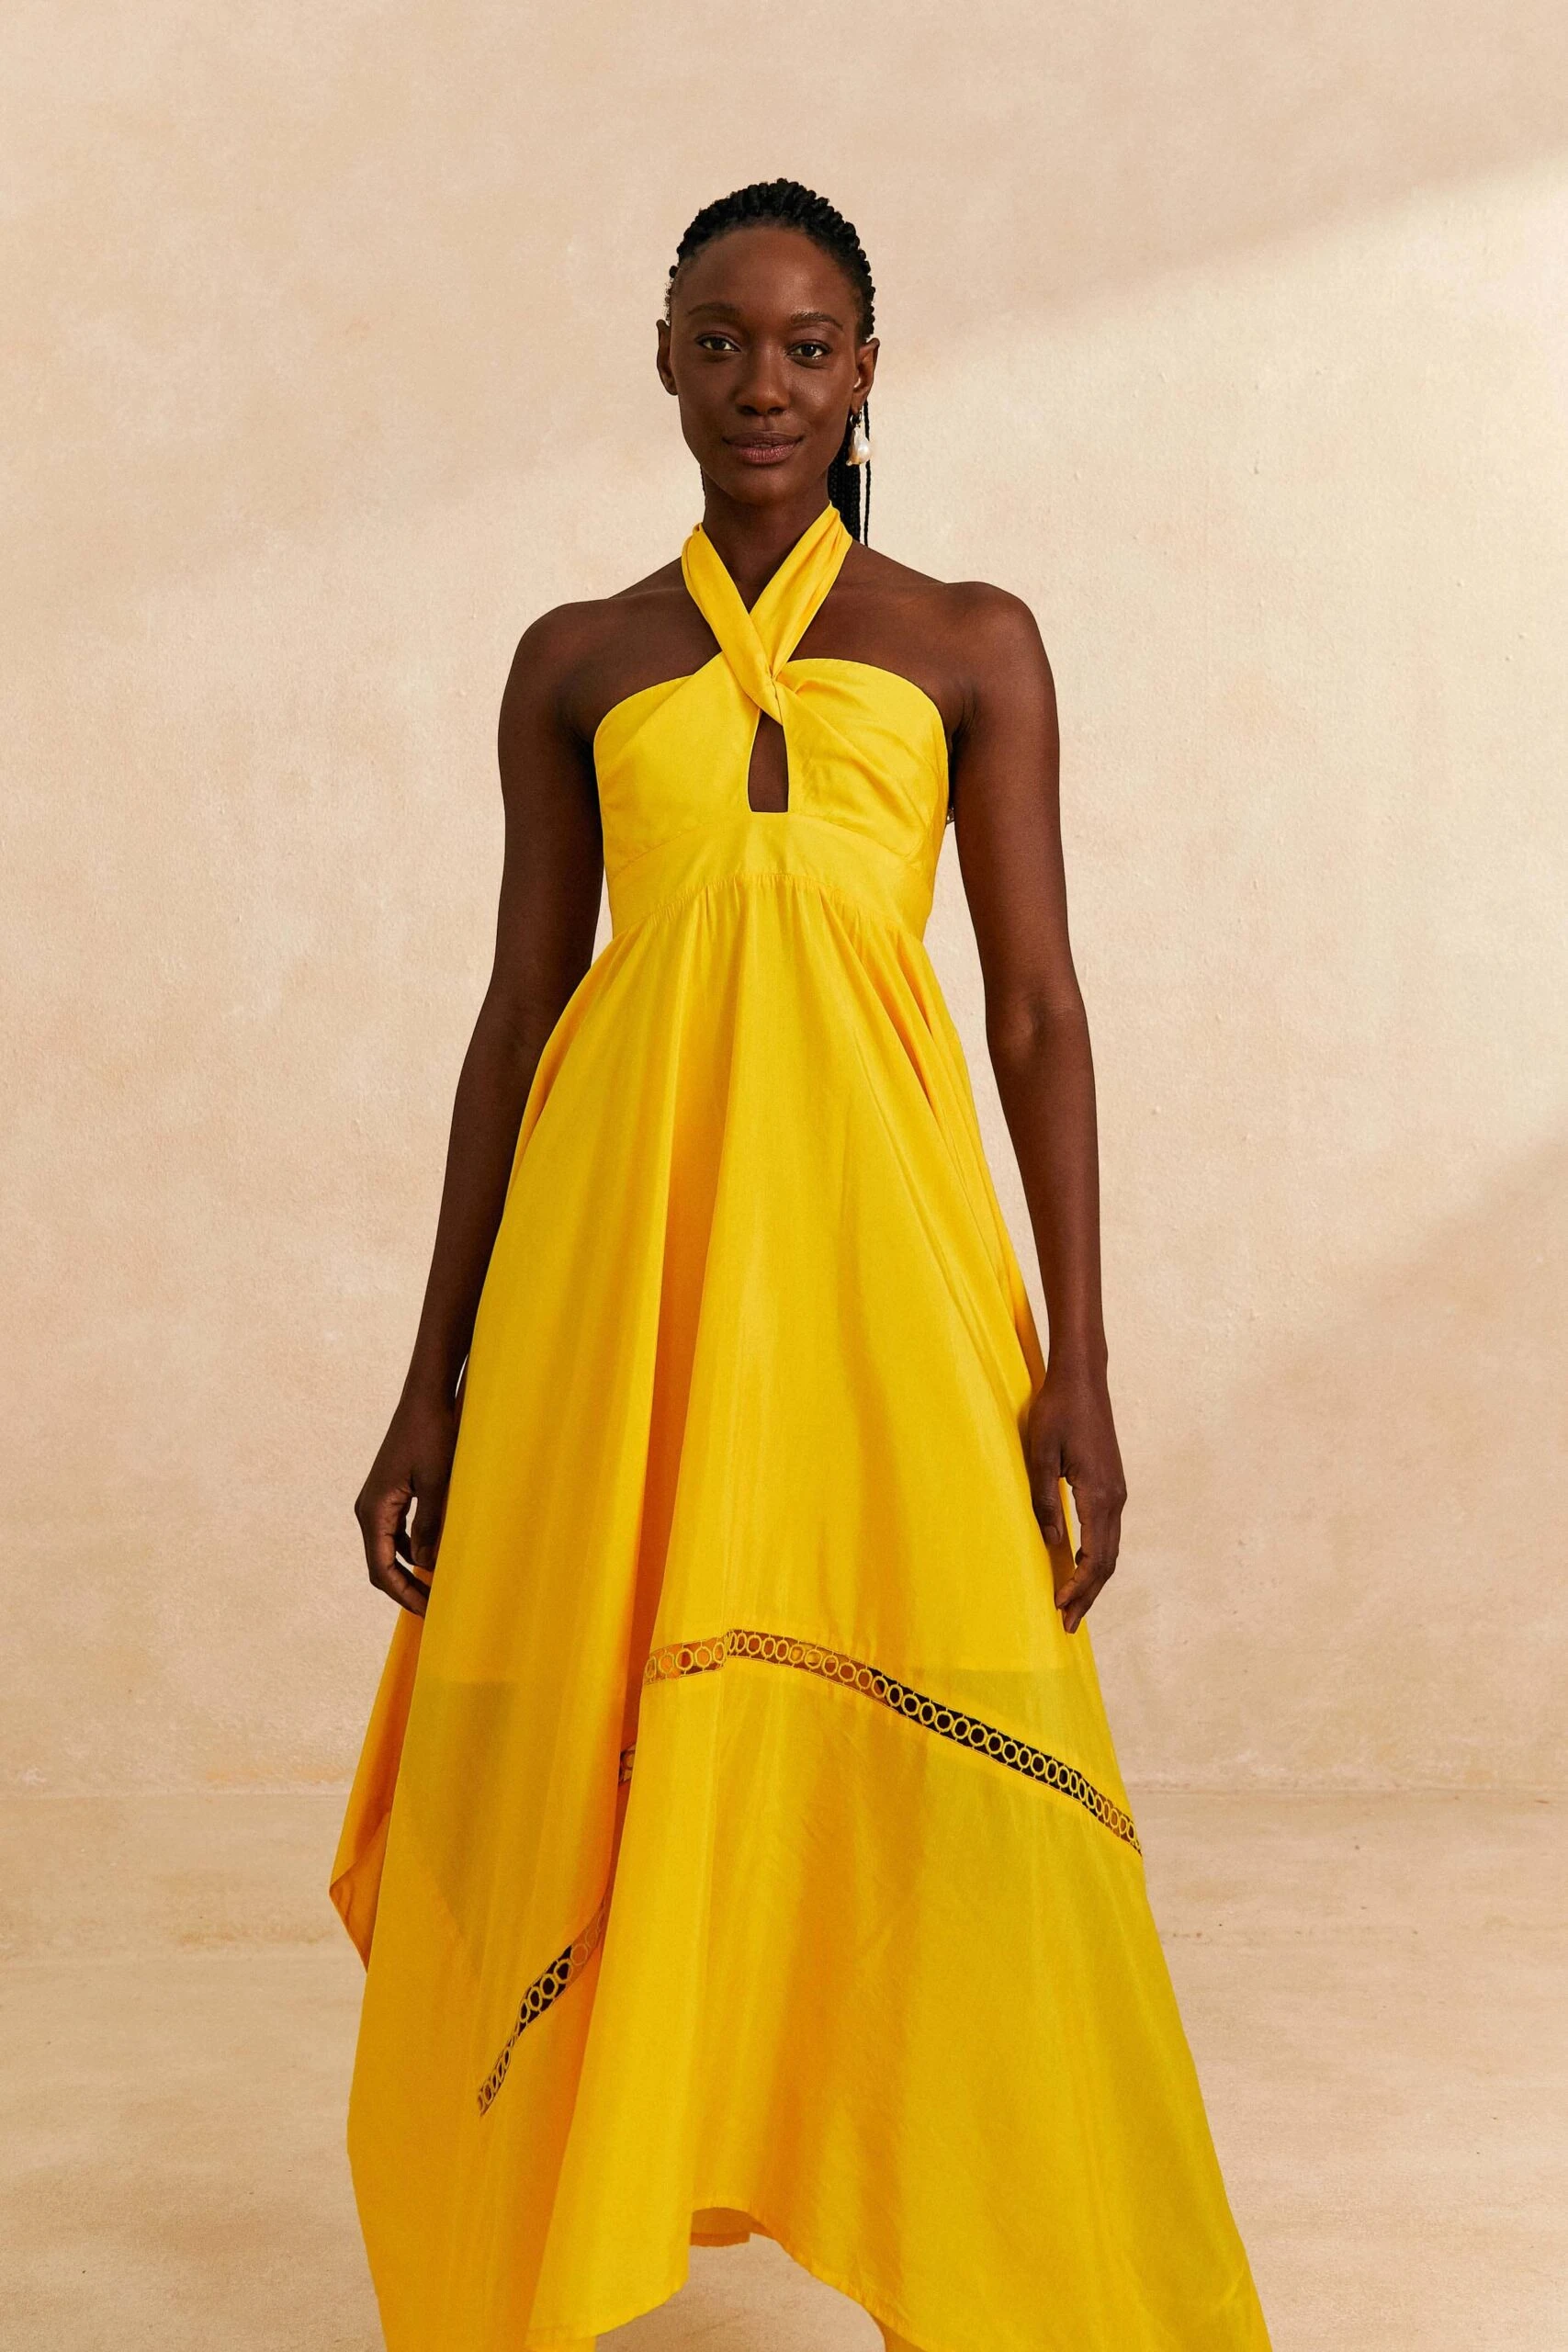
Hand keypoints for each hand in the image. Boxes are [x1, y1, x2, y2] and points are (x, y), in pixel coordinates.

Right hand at [353, 1390, 458, 1616]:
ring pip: (388, 1549)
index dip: (403, 1594)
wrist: (425, 1399)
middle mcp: (368, 1509)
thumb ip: (429, 1526)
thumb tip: (425, 1567)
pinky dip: (411, 1550)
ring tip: (435, 1589)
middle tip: (434, 1609)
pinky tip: (432, 1558)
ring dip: (408, 1571)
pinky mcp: (390, 1492)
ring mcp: (377, 1501)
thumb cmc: (432, 1436)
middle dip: (405, 1589)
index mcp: (373, 1510)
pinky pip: (396, 1531)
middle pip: (380, 1563)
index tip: (427, 1612)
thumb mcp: (436, 1483)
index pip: (381, 1568)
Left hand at [1025, 1363, 1126, 1634]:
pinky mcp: (1111, 1485)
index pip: (1094, 1557)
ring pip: (1111, 1550)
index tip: (1058, 1607)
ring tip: (1073, 1605)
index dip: (1078, 1587)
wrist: (1083, 1378)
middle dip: (1088, 1596)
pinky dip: (1097, 1559)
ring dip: (1093, 1581)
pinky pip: (1108, 1533)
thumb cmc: (1057, 1411)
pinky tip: (1079, 1567)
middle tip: (1067, 1624)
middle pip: (1107, 1562)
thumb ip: (1044, 1500)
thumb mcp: (1040, 1454)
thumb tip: (1052, 1544)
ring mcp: (1117, 1492)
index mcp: (1099, 1494)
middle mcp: (1115, 1498)